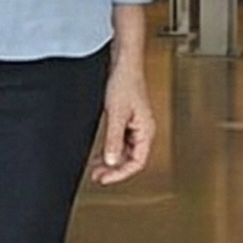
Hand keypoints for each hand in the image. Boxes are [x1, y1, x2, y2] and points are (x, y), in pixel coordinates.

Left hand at [89, 54, 153, 184]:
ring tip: (95, 168)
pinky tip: (99, 154)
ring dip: (110, 161)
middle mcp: (143, 131)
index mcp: (146, 131)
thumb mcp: (116, 114)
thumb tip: (112, 161)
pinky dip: (109, 150)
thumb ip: (114, 140)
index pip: (137, 162)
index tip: (105, 179)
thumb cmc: (125, 82)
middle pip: (131, 160)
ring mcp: (136, 126)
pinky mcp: (127, 121)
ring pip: (125, 152)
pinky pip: (120, 142)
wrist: (124, 64)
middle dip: (114, 170)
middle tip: (97, 176)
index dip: (121, 174)